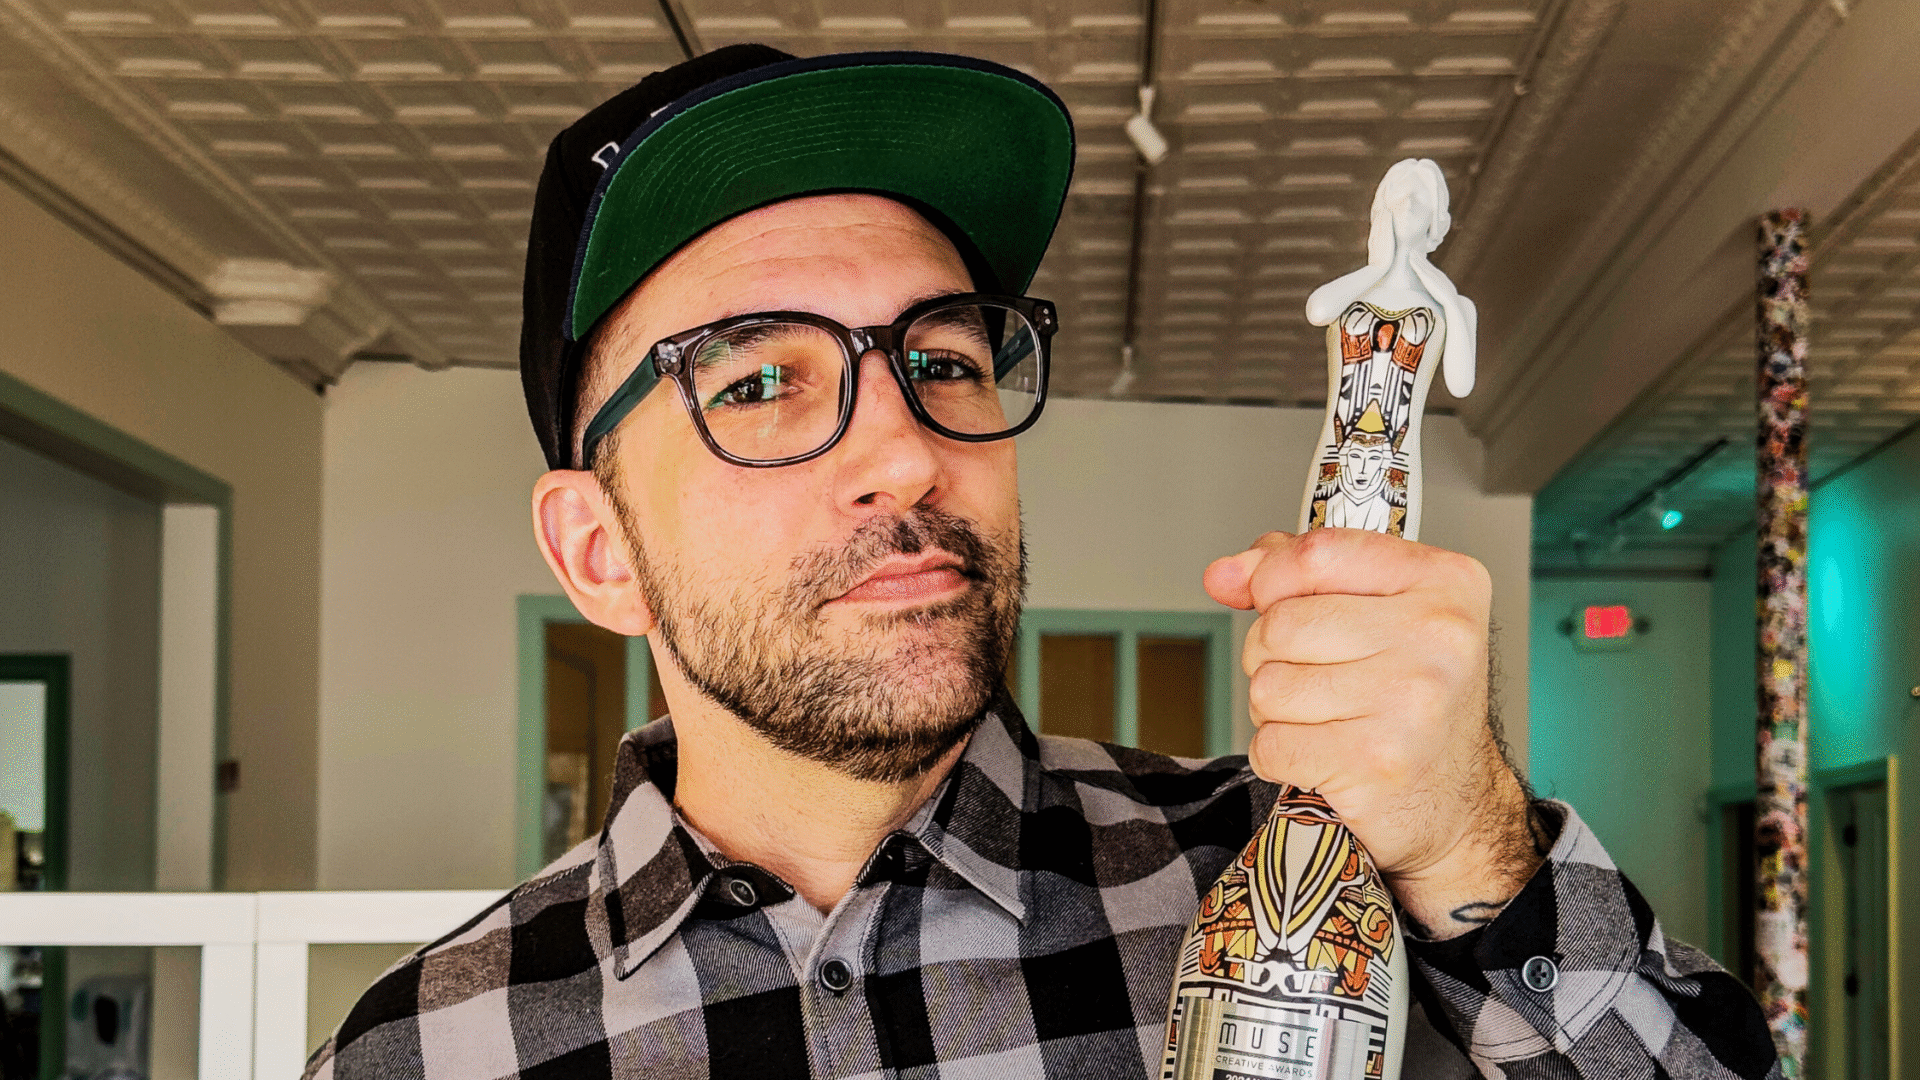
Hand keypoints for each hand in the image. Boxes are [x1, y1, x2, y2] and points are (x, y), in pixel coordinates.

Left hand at [1204, 528, 1543, 939]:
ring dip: (1275, 710)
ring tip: (1325, 719)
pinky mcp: (1376, 761)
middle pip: (1279, 623)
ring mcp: (1409, 700)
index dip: (1270, 577)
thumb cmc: (1412, 700)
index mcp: (1443, 582)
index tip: (1267, 597)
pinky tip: (1321, 755)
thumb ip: (1300, 575)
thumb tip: (1224, 574)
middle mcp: (1436, 636)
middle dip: (1270, 654)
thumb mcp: (1379, 612)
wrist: (1456, 803)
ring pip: (1267, 685)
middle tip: (1315, 678)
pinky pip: (1271, 744)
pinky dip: (1278, 754)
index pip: (1316, 553)